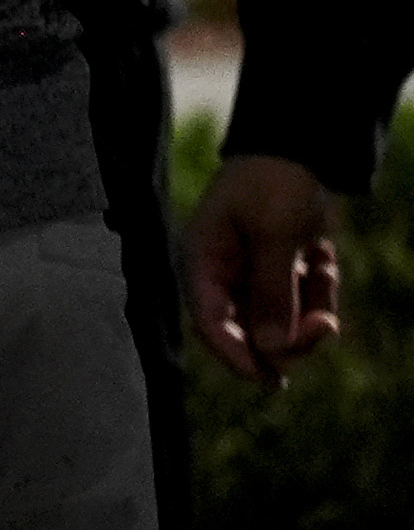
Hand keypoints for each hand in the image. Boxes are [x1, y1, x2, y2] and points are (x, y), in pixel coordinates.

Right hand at [192, 151, 349, 385]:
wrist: (300, 151)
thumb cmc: (274, 184)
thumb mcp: (275, 235)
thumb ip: (272, 293)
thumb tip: (274, 352)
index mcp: (201, 262)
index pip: (209, 323)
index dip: (235, 355)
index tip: (270, 379)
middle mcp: (220, 277)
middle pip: (250, 333)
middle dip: (292, 333)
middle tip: (328, 325)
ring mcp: (249, 278)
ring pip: (280, 324)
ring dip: (311, 308)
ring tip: (325, 269)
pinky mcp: (276, 276)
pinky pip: (300, 307)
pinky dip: (319, 292)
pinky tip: (323, 259)